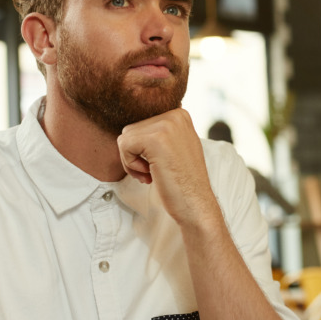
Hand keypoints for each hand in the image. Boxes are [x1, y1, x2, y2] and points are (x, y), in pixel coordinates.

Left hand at [116, 109, 221, 228]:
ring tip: (151, 174)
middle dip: (135, 155)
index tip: (159, 165)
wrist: (196, 204)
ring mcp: (166, 125)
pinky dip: (130, 165)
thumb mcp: (177, 147)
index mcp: (179, 115)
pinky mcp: (155, 139)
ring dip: (132, 161)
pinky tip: (150, 175)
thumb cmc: (183, 182)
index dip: (142, 150)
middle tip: (152, 173)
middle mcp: (175, 115)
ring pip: (125, 138)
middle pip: (131, 130)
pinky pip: (124, 146)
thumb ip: (161, 134)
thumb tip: (133, 131)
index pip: (141, 125)